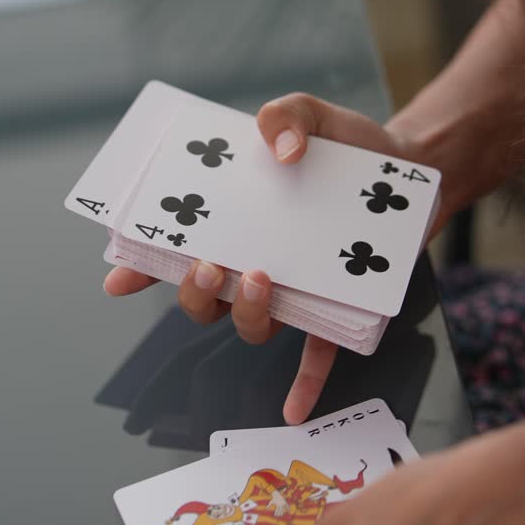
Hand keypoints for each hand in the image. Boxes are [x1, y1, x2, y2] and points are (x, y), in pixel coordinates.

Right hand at [104, 92, 406, 421]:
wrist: (405, 168)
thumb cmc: (347, 145)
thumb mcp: (314, 115)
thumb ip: (287, 114)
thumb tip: (280, 147)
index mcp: (236, 217)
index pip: (175, 245)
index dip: (142, 265)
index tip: (119, 279)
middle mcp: (252, 260)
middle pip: (204, 298)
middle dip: (193, 290)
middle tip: (209, 264)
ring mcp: (292, 290)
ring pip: (249, 325)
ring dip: (243, 313)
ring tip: (261, 280)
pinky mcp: (335, 308)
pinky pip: (313, 356)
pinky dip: (303, 385)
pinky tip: (294, 410)